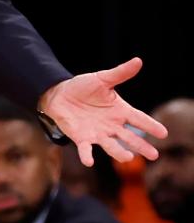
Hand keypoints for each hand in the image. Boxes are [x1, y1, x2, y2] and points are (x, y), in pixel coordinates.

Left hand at [39, 57, 167, 165]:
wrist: (59, 94)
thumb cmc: (83, 87)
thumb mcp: (102, 79)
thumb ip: (120, 73)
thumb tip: (138, 61)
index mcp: (120, 111)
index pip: (139, 119)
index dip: (150, 126)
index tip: (163, 133)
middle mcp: (112, 126)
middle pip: (129, 138)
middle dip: (141, 146)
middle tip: (154, 155)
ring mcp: (98, 134)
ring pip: (111, 146)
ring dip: (119, 153)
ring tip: (129, 158)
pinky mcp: (81, 138)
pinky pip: (85, 149)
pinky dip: (87, 155)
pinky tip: (89, 162)